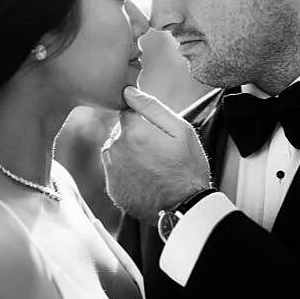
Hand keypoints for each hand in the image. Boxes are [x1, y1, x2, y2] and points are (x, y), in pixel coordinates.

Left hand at [101, 87, 211, 219]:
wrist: (185, 207)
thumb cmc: (187, 167)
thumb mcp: (180, 131)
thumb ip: (152, 107)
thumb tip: (129, 91)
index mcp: (132, 132)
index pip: (127, 112)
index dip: (143, 119)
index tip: (156, 132)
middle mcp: (115, 150)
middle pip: (120, 131)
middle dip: (135, 136)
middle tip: (159, 152)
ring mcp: (111, 170)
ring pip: (115, 150)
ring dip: (128, 153)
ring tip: (153, 165)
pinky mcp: (112, 188)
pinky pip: (115, 171)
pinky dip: (126, 172)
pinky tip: (145, 178)